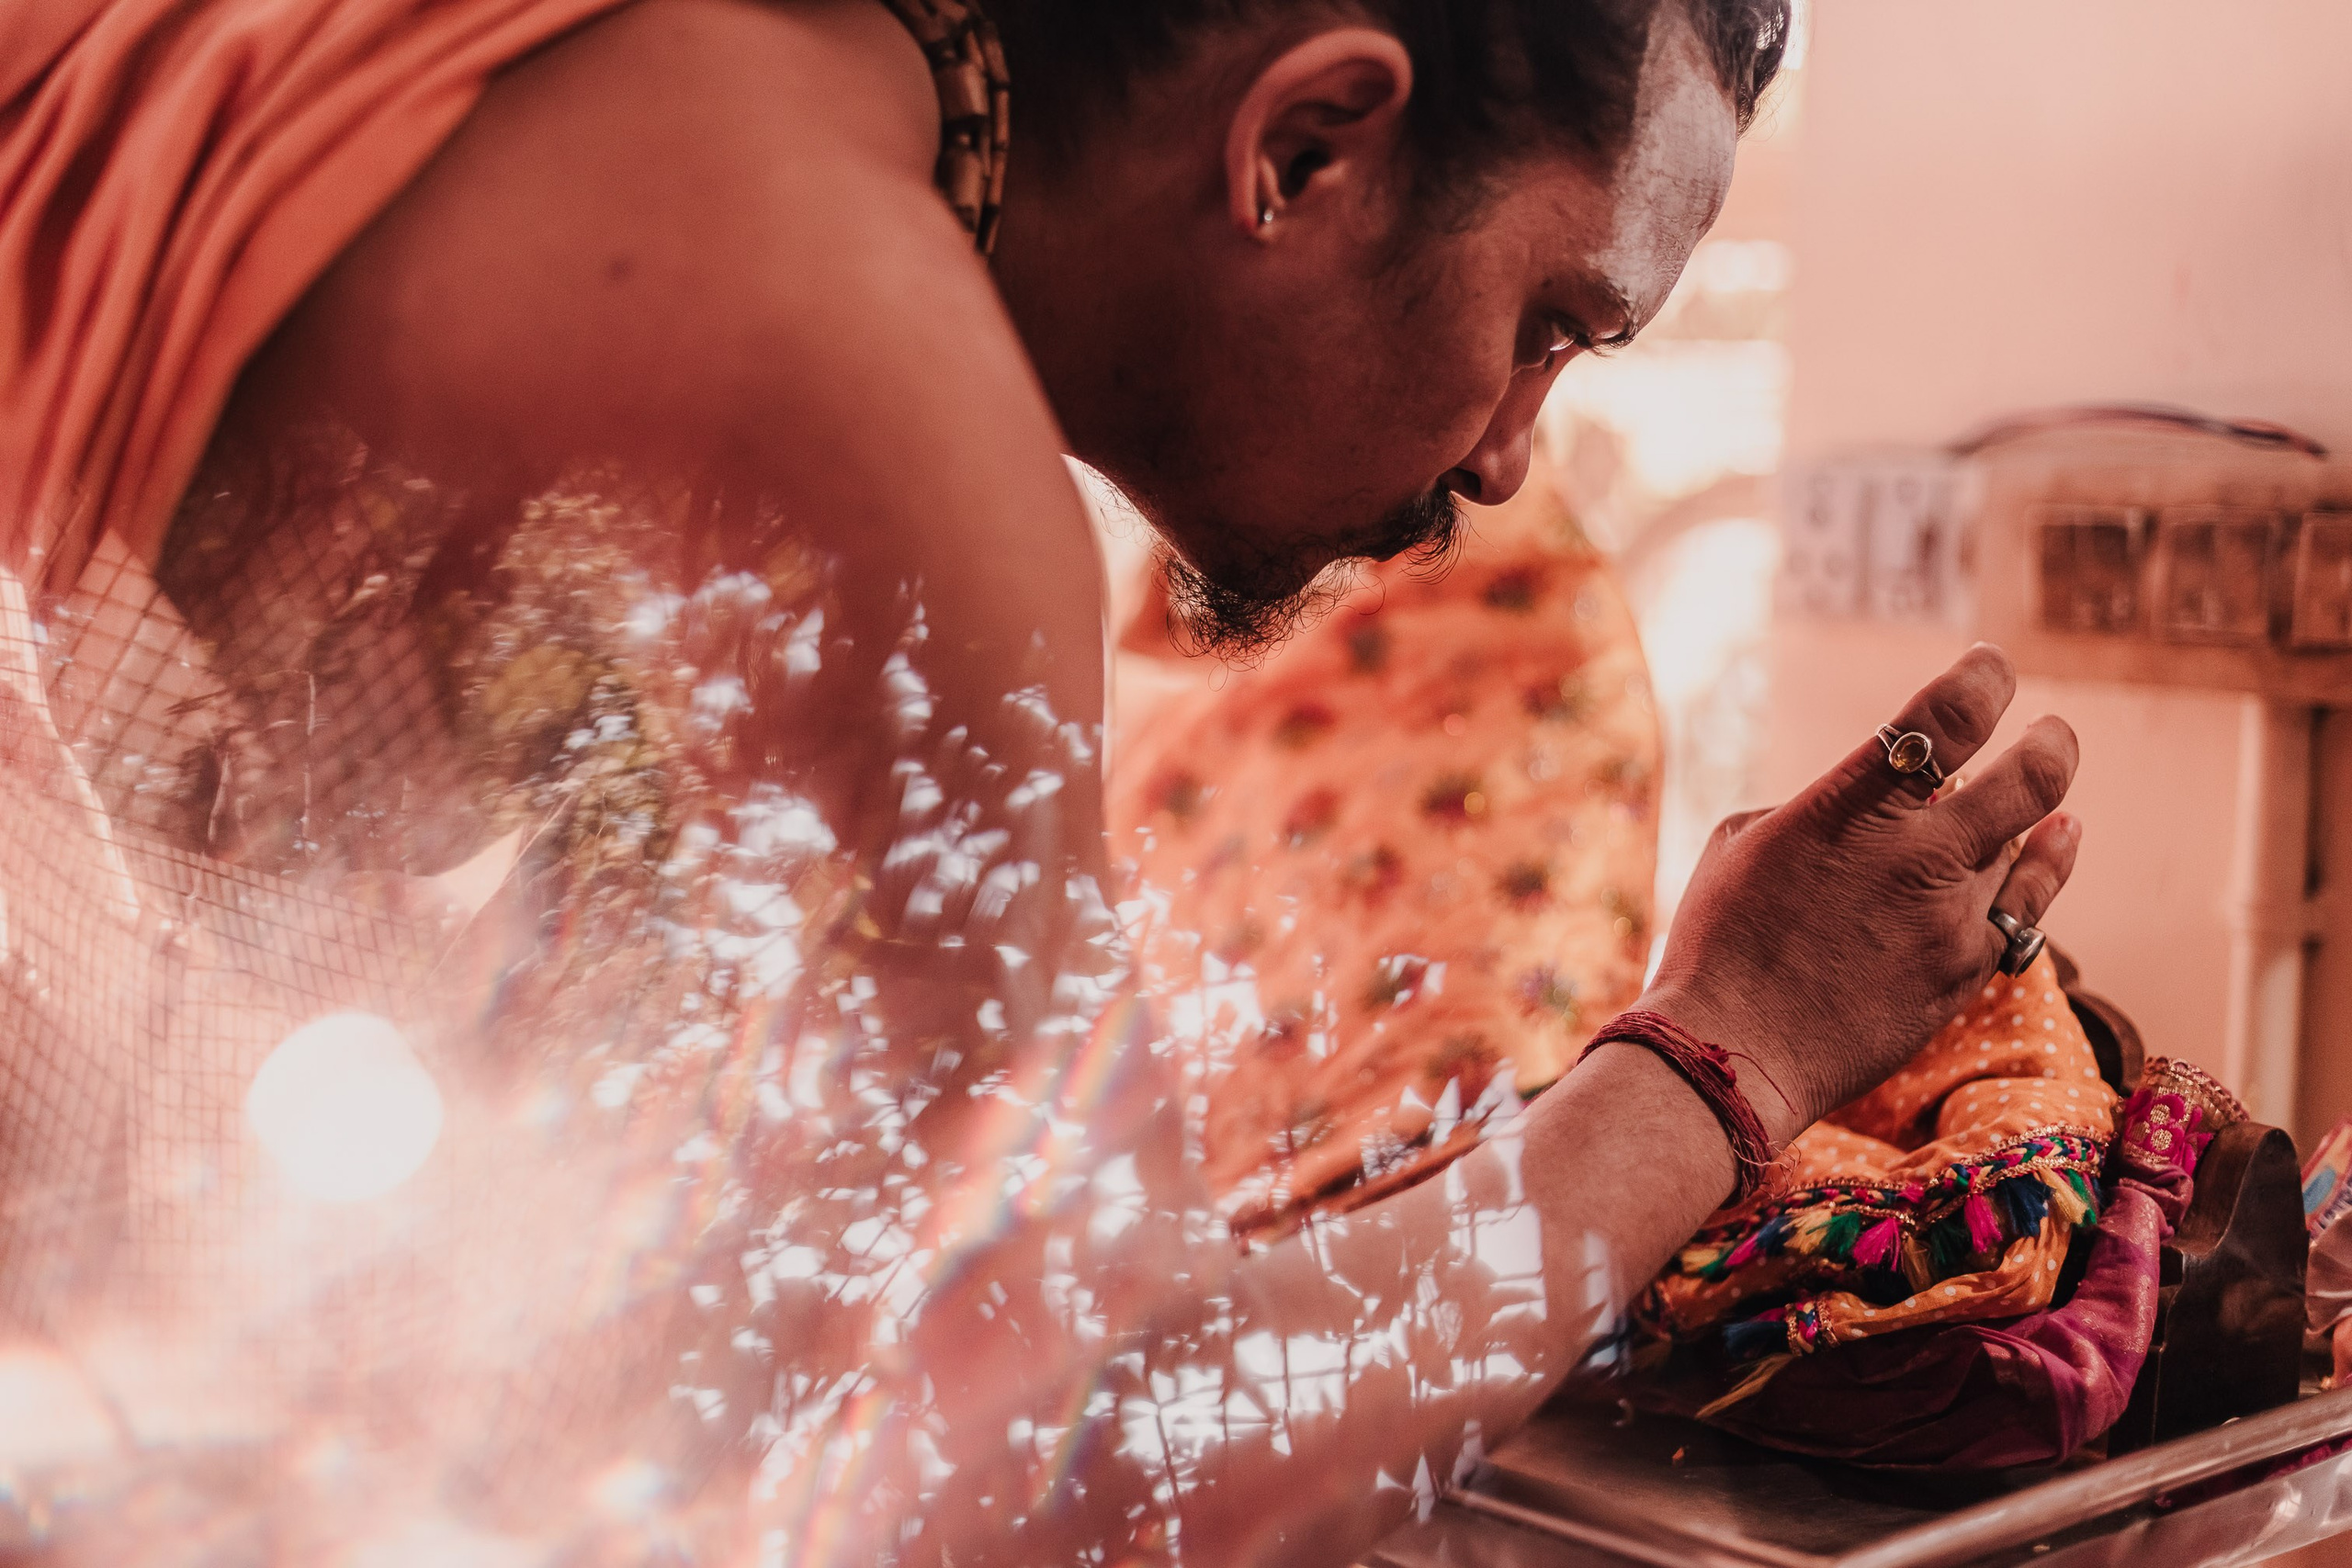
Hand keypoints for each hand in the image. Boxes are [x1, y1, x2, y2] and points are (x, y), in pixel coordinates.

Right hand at [1639, 644, 2080, 1142]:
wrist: (1730, 1054)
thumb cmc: (1716, 943)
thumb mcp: (1746, 842)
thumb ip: (1824, 807)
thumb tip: (1878, 801)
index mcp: (1848, 807)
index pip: (1947, 715)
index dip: (1984, 678)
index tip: (1991, 667)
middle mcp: (1914, 854)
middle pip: (2030, 776)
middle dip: (2049, 743)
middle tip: (2050, 732)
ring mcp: (1949, 918)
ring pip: (2028, 842)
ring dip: (2036, 812)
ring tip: (2048, 799)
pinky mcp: (1965, 972)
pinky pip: (2026, 907)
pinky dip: (2044, 867)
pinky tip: (2057, 842)